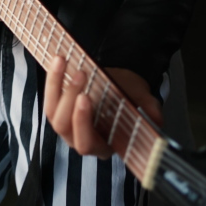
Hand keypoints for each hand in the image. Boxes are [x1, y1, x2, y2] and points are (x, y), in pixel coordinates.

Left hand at [44, 56, 161, 158]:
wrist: (121, 84)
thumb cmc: (130, 96)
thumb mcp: (143, 101)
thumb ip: (150, 111)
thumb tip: (156, 119)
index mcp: (103, 144)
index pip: (86, 143)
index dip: (82, 122)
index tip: (86, 97)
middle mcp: (80, 138)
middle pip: (64, 127)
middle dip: (69, 99)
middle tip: (81, 74)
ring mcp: (67, 124)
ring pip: (51, 112)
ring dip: (56, 85)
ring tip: (64, 61)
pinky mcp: (58, 107)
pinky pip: (49, 97)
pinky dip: (52, 78)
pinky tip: (57, 61)